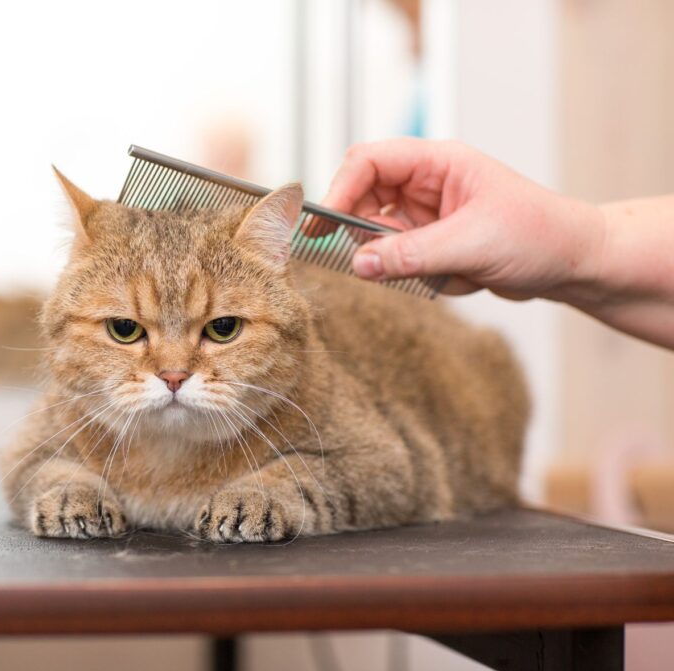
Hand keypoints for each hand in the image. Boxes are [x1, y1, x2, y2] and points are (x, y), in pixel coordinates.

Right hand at [319, 138, 606, 300]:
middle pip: (364, 199)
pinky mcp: (432, 244)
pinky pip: (401, 263)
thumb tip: (357, 264)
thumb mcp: (472, 244)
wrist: (575, 264)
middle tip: (368, 263)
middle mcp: (427, 184)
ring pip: (380, 238)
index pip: (369, 162)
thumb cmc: (539, 235)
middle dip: (368, 235)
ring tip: (447, 271)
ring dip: (404, 263)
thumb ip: (410, 254)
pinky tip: (465, 278)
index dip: (340, 190)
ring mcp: (427, 215)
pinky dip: (425, 278)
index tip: (325, 225)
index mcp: (437, 163)